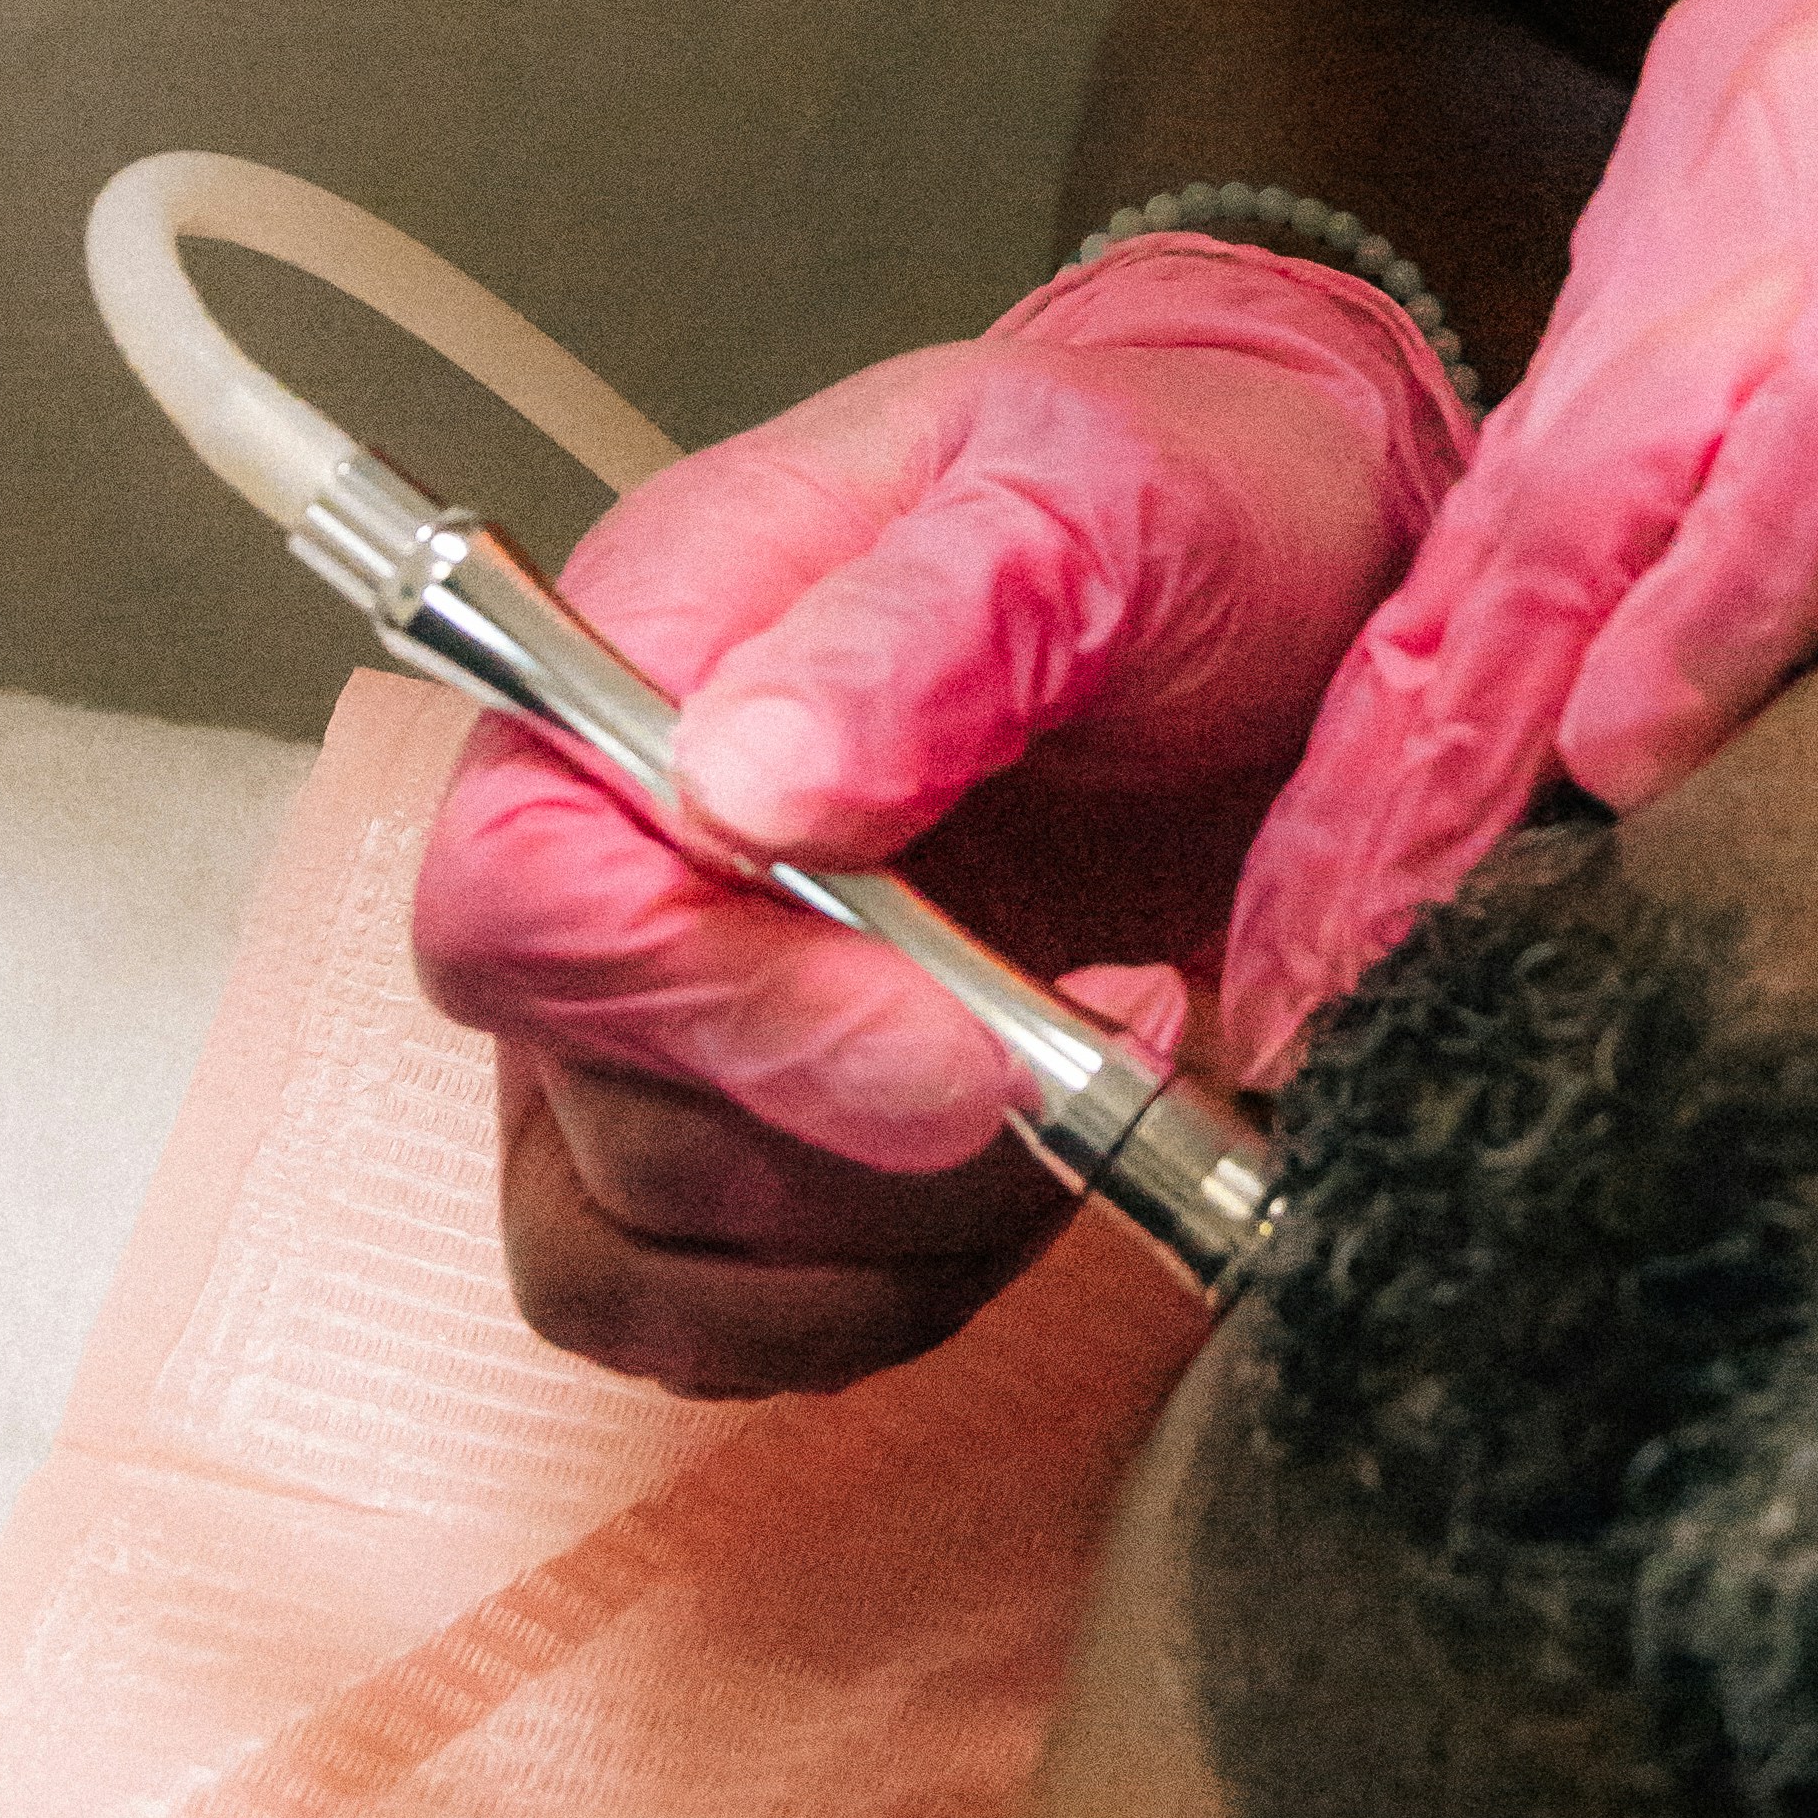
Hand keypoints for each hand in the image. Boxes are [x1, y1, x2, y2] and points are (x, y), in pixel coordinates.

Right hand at [407, 237, 1463, 1381]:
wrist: (1291, 581)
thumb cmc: (1174, 508)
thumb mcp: (1092, 505)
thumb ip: (923, 626)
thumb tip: (738, 784)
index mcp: (642, 646)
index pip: (526, 889)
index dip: (717, 1004)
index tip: (957, 1038)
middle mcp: (612, 833)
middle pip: (595, 1091)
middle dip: (866, 1127)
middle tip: (1097, 1033)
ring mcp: (665, 994)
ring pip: (643, 1235)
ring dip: (895, 1227)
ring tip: (1089, 1074)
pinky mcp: (748, 1122)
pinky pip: (701, 1312)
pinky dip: (872, 1299)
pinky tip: (1031, 1174)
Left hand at [1227, 0, 1817, 1059]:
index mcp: (1751, 133)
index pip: (1551, 448)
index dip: (1452, 663)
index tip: (1373, 847)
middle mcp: (1737, 152)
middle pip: (1503, 503)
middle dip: (1383, 752)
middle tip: (1283, 958)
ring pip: (1571, 516)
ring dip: (1454, 756)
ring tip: (1355, 945)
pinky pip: (1775, 492)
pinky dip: (1685, 638)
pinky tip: (1607, 775)